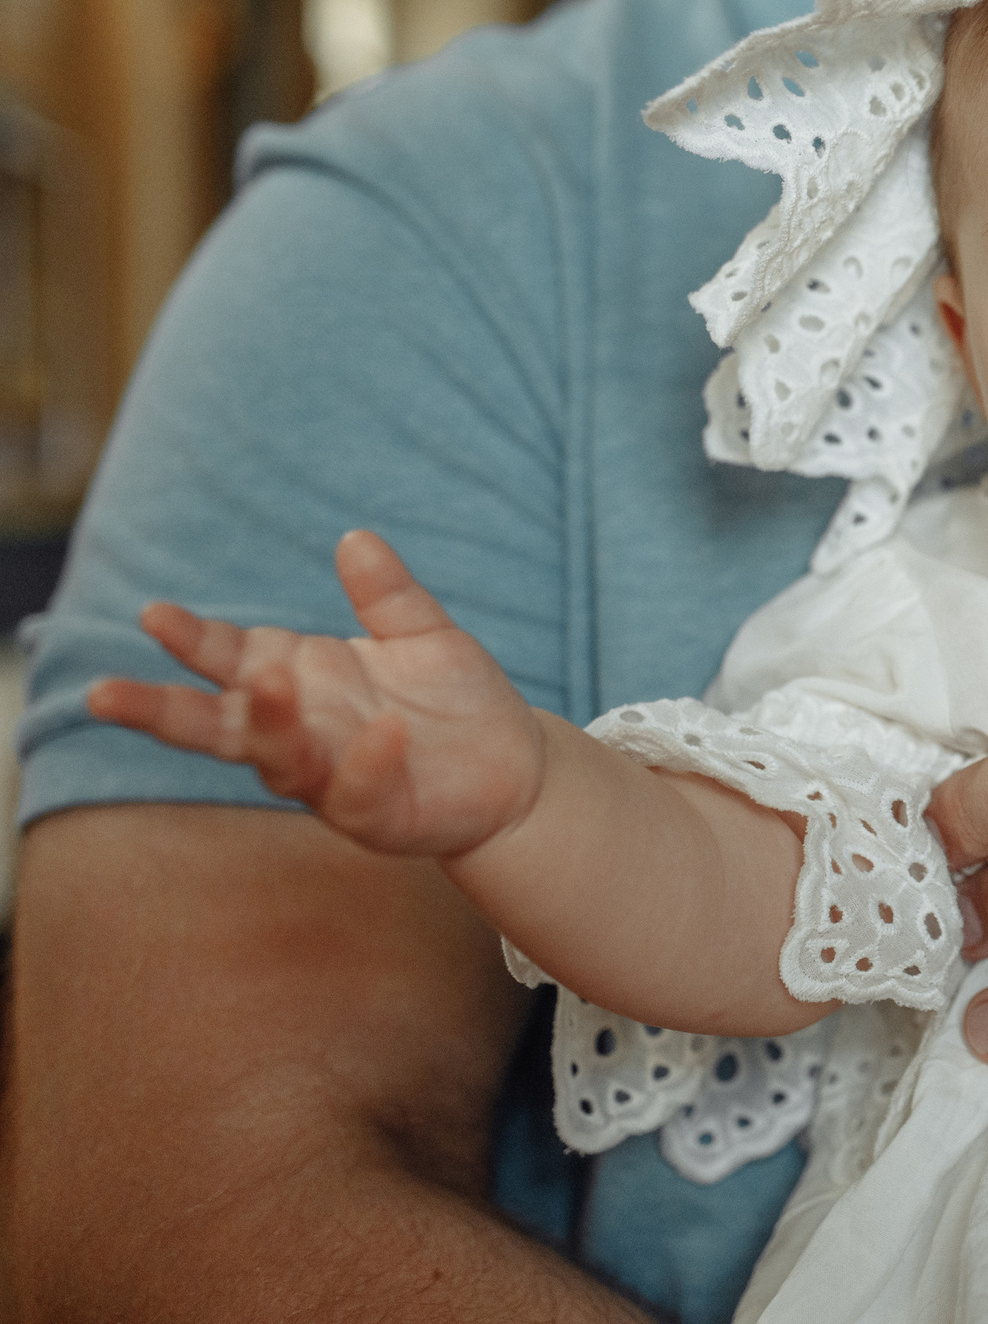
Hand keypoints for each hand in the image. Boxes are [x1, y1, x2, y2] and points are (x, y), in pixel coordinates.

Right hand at [87, 531, 548, 858]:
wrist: (516, 768)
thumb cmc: (454, 702)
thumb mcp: (425, 635)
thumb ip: (388, 594)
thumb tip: (355, 538)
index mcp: (301, 681)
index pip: (230, 659)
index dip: (192, 640)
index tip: (153, 614)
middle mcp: (302, 733)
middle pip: (218, 726)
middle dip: (162, 712)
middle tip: (105, 695)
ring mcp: (333, 778)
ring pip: (279, 762)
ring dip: (268, 727)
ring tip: (267, 682)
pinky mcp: (378, 816)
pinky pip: (359, 793)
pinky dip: (365, 763)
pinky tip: (386, 731)